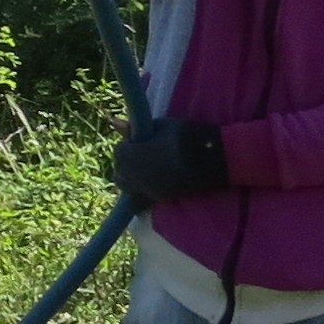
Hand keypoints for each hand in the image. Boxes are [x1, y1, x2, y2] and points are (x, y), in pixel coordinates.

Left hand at [111, 116, 229, 204]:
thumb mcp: (158, 126)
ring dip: (131, 179)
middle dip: (127, 163)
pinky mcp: (159, 199)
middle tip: (142, 155)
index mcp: (128, 156)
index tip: (140, 140)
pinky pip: (140, 201)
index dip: (129, 145)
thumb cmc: (183, 135)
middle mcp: (132, 176)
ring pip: (127, 187)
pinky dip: (140, 194)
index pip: (119, 151)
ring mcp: (145, 190)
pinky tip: (149, 185)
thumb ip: (135, 129)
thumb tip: (114, 122)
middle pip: (120, 171)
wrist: (209, 156)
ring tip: (146, 169)